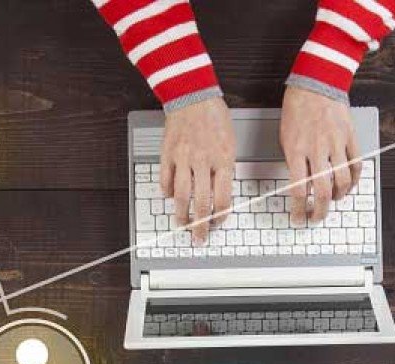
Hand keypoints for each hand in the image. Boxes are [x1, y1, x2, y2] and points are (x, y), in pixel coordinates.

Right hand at [161, 97, 234, 244]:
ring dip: (181, 214)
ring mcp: (183, 159)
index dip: (220, 217)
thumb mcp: (230, 145)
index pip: (223, 199)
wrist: (192, 95)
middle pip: (202, 203)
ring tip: (182, 224)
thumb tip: (220, 195)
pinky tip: (169, 198)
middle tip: (199, 237)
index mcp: (223, 160)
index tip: (217, 224)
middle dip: (201, 225)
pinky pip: (165, 180)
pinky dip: (166, 192)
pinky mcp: (167, 154)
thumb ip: (225, 170)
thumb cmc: (214, 118)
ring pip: (181, 196)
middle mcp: (203, 162)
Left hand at [280, 86, 361, 225]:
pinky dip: (354, 180)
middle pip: (322, 191)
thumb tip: (299, 184)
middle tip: (316, 217)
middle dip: (320, 211)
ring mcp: (336, 144)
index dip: (299, 210)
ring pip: (342, 181)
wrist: (316, 83)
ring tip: (333, 200)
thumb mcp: (285, 137)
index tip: (298, 218)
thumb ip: (293, 161)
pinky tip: (348, 185)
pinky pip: (356, 165)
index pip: (298, 190)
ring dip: (338, 197)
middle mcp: (317, 149)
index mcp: (296, 150)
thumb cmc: (298, 108)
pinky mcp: (350, 137)